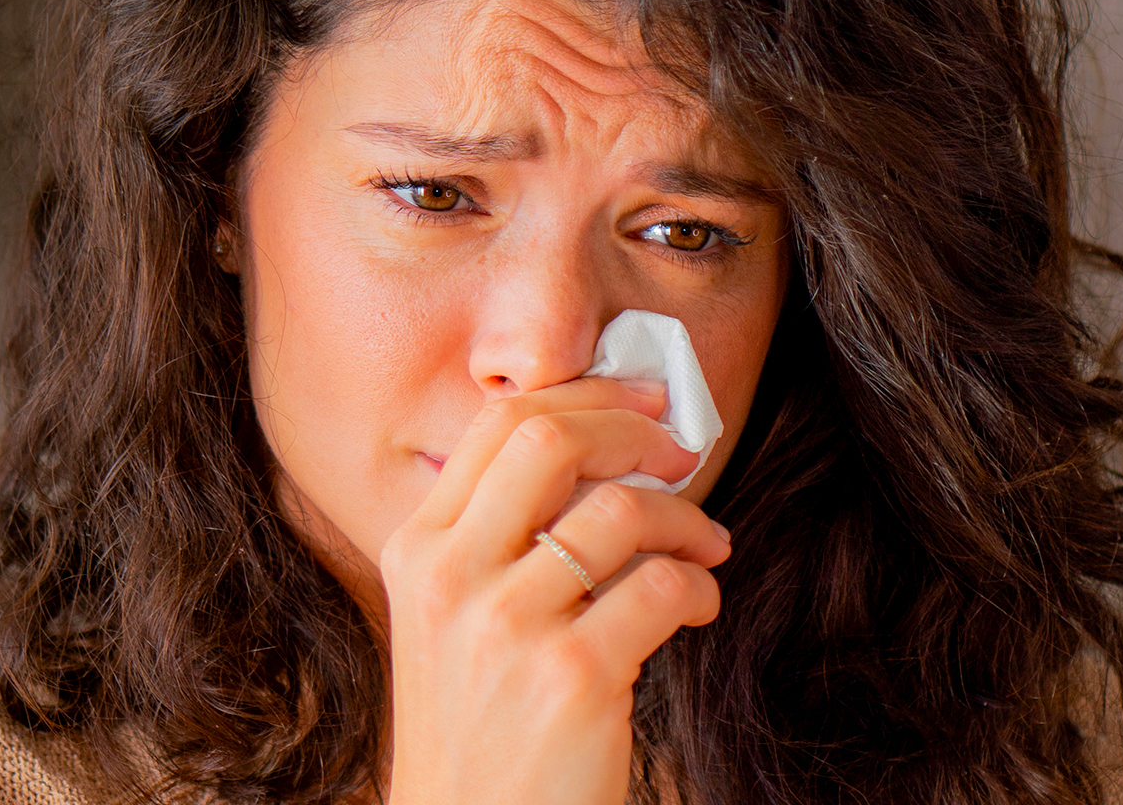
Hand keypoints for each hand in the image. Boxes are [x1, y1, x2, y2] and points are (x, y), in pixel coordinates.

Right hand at [379, 378, 732, 804]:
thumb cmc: (481, 729)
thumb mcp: (452, 620)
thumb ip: (500, 538)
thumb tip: (605, 451)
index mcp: (417, 548)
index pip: (499, 423)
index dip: (587, 395)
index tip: (644, 402)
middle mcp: (449, 577)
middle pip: (552, 439)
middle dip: (635, 430)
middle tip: (682, 452)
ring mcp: (506, 626)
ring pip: (622, 510)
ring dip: (687, 520)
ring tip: (705, 548)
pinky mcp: (572, 677)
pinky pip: (664, 587)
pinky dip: (700, 587)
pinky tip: (697, 607)